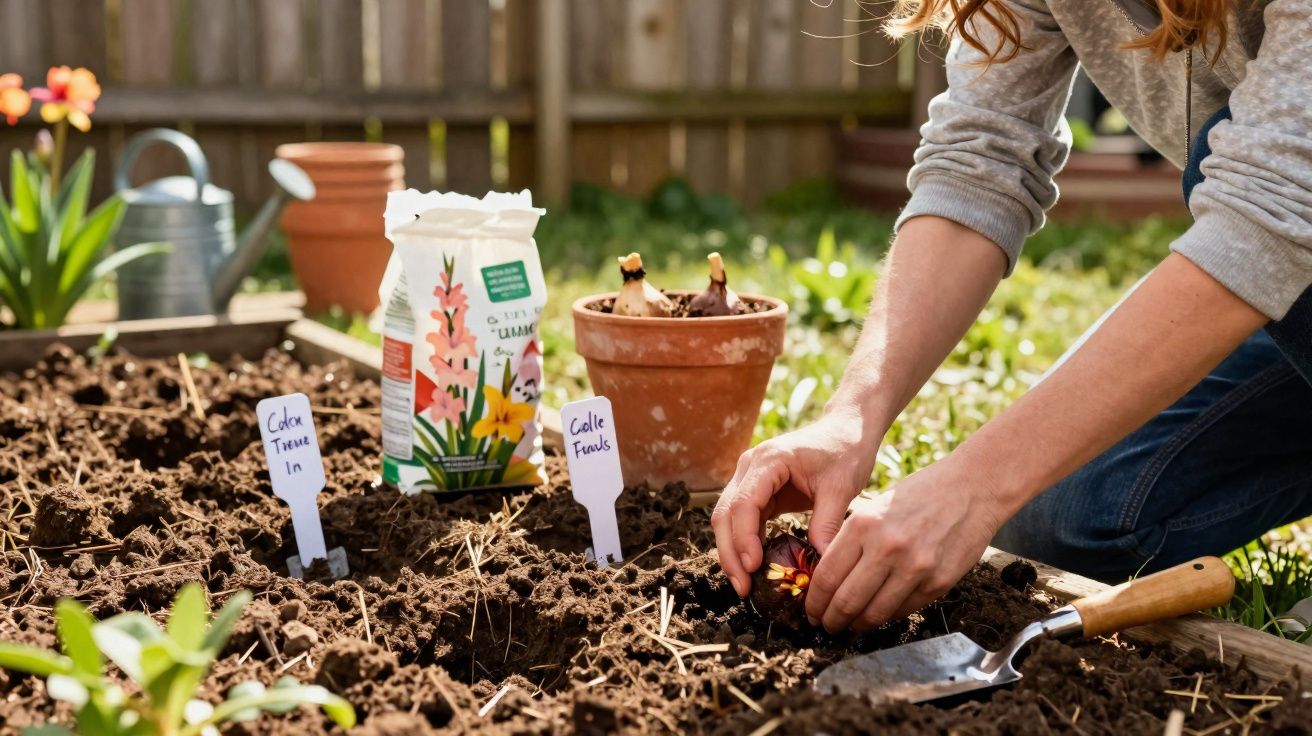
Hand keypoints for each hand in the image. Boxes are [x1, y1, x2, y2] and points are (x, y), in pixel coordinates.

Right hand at [712, 411, 878, 596]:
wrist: (846, 429)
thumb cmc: (845, 451)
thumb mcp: (841, 486)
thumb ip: (828, 522)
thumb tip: (820, 562)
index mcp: (769, 460)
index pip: (744, 503)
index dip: (744, 537)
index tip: (753, 567)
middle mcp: (750, 467)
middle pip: (725, 513)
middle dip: (730, 553)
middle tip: (743, 587)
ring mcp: (750, 478)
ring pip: (727, 519)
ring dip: (732, 552)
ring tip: (744, 585)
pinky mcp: (758, 490)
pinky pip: (743, 520)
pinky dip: (744, 544)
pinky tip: (754, 568)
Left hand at [804, 456, 1006, 632]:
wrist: (971, 489)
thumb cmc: (918, 495)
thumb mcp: (873, 507)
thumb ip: (850, 541)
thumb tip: (826, 578)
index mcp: (863, 525)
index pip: (826, 577)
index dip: (814, 602)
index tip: (811, 610)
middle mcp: (887, 548)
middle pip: (846, 602)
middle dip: (831, 620)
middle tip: (826, 625)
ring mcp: (915, 568)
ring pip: (874, 614)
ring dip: (857, 626)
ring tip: (850, 626)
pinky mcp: (938, 583)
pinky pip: (903, 611)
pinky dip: (886, 617)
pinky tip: (878, 614)